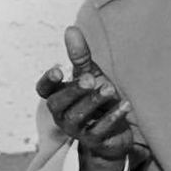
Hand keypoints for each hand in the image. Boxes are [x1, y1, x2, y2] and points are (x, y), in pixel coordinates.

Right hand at [35, 26, 133, 170]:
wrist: (115, 131)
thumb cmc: (98, 99)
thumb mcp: (91, 75)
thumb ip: (80, 56)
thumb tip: (70, 29)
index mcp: (59, 98)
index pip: (44, 91)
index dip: (48, 82)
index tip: (59, 70)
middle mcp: (63, 115)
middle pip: (59, 104)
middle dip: (74, 91)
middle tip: (91, 79)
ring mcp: (77, 131)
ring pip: (79, 118)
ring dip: (94, 102)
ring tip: (111, 89)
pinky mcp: (95, 141)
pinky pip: (100, 130)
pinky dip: (113, 117)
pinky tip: (126, 105)